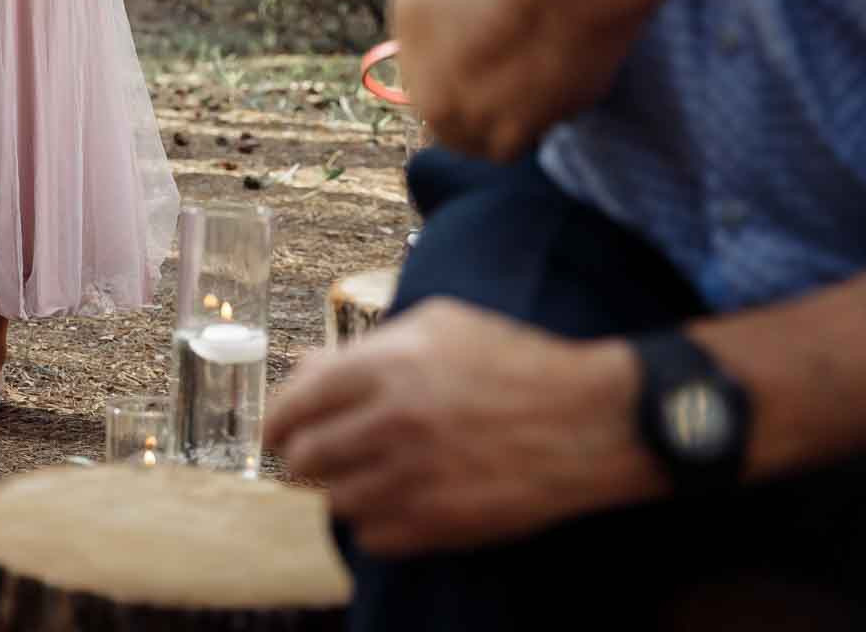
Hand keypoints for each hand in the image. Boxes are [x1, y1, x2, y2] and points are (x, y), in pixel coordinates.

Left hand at [269, 299, 653, 557]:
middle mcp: (392, 422)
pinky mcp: (444, 523)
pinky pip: (374, 538)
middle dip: (301, 459)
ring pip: (336, 501)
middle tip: (311, 459)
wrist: (591, 420)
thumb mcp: (438, 326)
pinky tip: (397, 502)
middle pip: (305, 458)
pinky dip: (376, 524)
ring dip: (341, 491)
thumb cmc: (513, 362)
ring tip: (362, 477)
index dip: (276, 422)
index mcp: (385, 367)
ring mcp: (417, 477)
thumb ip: (364, 346)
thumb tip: (304, 369)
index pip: (295, 404)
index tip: (274, 434)